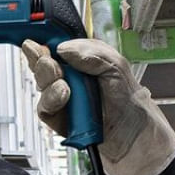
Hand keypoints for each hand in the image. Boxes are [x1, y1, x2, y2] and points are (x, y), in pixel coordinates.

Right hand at [22, 39, 174, 174]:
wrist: (134, 134)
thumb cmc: (129, 100)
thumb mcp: (116, 66)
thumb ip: (90, 52)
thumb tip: (64, 49)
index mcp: (81, 60)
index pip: (54, 45)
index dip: (44, 41)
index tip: (40, 40)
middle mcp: (69, 77)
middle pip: (41, 62)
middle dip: (41, 58)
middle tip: (49, 59)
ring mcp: (62, 97)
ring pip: (40, 83)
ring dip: (48, 79)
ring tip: (63, 82)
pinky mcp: (58, 118)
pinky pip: (44, 107)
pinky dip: (52, 99)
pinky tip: (64, 95)